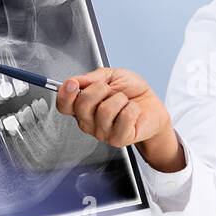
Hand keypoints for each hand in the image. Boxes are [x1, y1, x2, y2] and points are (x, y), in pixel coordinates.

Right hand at [55, 68, 183, 171]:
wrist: (153, 108)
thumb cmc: (132, 93)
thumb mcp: (112, 76)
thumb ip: (94, 76)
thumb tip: (77, 79)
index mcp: (82, 106)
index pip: (63, 105)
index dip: (64, 94)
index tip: (73, 83)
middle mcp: (88, 122)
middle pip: (82, 105)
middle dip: (99, 89)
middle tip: (111, 89)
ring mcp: (102, 133)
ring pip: (105, 110)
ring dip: (120, 99)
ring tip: (125, 101)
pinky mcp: (118, 139)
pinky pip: (123, 118)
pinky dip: (132, 108)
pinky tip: (133, 110)